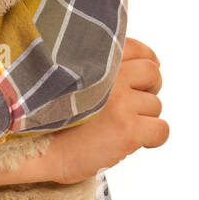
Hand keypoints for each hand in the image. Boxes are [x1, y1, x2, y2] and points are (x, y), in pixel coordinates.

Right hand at [44, 37, 168, 184]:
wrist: (36, 149)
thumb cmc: (51, 117)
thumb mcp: (70, 76)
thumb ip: (99, 67)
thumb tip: (147, 63)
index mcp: (95, 60)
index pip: (139, 50)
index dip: (144, 64)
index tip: (139, 79)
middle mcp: (111, 76)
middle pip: (153, 74)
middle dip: (148, 89)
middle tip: (130, 105)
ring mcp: (121, 102)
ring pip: (156, 105)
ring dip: (142, 118)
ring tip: (117, 127)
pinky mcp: (128, 130)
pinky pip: (162, 130)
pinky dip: (152, 138)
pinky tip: (131, 140)